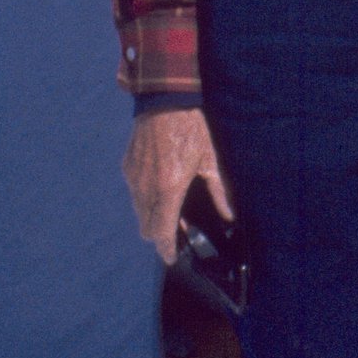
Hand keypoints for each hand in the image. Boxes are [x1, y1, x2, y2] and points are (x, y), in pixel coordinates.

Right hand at [122, 107, 233, 264]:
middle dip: (160, 235)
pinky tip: (161, 187)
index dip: (167, 249)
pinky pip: (134, 194)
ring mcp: (134, 178)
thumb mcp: (210, 158)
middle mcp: (147, 188)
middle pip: (146, 228)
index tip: (172, 257)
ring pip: (139, 212)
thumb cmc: (191, 128)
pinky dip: (145, 199)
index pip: (162, 231)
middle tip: (179, 230)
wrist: (164, 100)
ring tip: (171, 208)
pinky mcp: (127, 168)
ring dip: (152, 217)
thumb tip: (229, 214)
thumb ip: (218, 190)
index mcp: (169, 188)